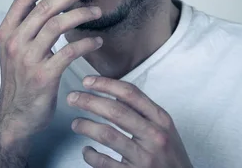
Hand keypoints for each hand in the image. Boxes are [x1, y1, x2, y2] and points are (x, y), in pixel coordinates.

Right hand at [0, 0, 103, 150]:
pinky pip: (69, 52)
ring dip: (82, 14)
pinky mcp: (43, 76)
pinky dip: (87, 43)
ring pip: (58, 25)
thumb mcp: (15, 48)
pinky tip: (97, 41)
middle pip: (46, 7)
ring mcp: (27, 59)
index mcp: (7, 31)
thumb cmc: (20, 79)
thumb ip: (28, 25)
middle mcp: (14, 42)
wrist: (14, 117)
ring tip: (97, 10)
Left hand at [67, 76, 193, 167]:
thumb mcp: (164, 129)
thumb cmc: (169, 155)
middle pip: (116, 111)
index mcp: (162, 120)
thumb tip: (114, 93)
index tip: (87, 81)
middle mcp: (154, 136)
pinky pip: (104, 162)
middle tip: (72, 97)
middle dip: (89, 101)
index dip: (106, 84)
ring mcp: (145, 158)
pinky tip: (87, 150)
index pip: (131, 94)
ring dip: (85, 126)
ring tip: (75, 123)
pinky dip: (90, 154)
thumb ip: (144, 112)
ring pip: (107, 135)